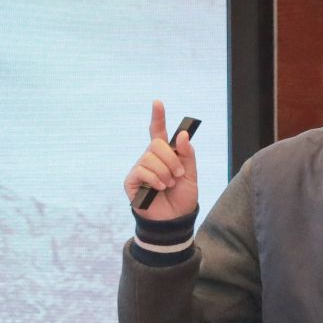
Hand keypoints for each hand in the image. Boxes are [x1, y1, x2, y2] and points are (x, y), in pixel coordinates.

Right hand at [124, 100, 197, 220]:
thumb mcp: (191, 174)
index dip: (157, 117)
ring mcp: (139, 169)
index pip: (158, 131)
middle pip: (156, 144)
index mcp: (164, 155)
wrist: (175, 220)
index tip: (157, 102)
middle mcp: (149, 159)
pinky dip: (154, 179)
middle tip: (178, 174)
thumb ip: (187, 154)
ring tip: (168, 185)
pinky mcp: (131, 181)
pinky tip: (159, 189)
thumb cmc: (182, 197)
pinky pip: (142, 171)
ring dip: (165, 172)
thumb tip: (182, 134)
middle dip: (171, 159)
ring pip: (150, 158)